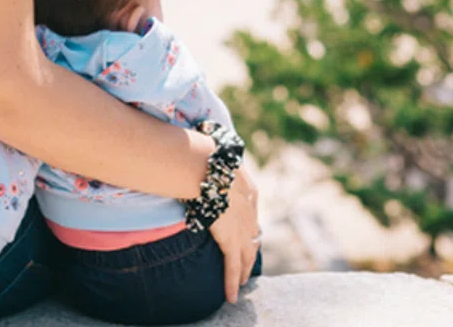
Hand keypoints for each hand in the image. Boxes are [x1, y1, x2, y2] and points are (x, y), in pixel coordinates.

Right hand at [206, 165, 261, 303]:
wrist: (205, 165)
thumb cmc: (203, 157)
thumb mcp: (214, 161)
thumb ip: (212, 166)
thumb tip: (199, 158)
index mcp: (247, 189)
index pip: (251, 214)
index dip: (249, 227)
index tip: (246, 234)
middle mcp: (249, 210)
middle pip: (253, 237)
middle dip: (250, 252)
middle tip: (248, 265)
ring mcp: (242, 227)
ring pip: (247, 256)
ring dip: (244, 271)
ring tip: (241, 284)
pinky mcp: (231, 241)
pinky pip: (233, 266)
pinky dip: (232, 282)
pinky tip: (231, 295)